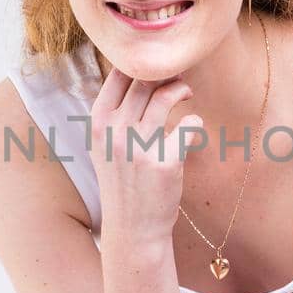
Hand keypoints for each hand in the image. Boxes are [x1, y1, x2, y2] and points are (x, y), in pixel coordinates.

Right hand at [89, 65, 205, 241]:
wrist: (132, 228)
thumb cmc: (123, 181)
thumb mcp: (105, 145)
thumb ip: (115, 113)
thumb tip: (138, 73)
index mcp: (97, 123)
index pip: (119, 75)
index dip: (142, 64)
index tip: (158, 66)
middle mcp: (114, 131)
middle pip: (143, 81)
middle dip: (166, 73)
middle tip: (178, 76)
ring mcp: (138, 147)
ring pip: (164, 96)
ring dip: (181, 89)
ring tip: (187, 92)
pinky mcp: (165, 162)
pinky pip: (188, 126)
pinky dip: (194, 124)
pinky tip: (192, 129)